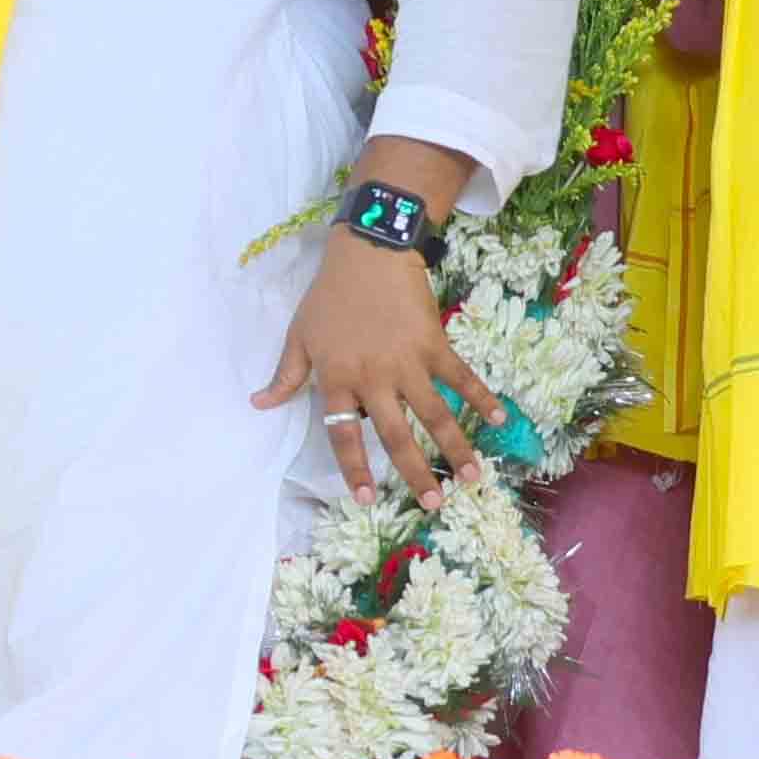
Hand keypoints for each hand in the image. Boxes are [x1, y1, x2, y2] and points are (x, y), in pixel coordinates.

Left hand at [253, 230, 501, 509]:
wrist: (367, 254)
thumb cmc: (328, 297)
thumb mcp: (299, 335)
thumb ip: (286, 375)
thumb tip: (259, 404)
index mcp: (337, 379)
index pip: (344, 434)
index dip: (355, 468)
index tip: (365, 500)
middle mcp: (373, 377)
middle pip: (396, 435)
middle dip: (416, 473)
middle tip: (433, 505)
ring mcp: (407, 362)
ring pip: (434, 415)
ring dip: (455, 447)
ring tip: (471, 478)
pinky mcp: (435, 344)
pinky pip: (461, 377)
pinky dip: (482, 397)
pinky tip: (500, 419)